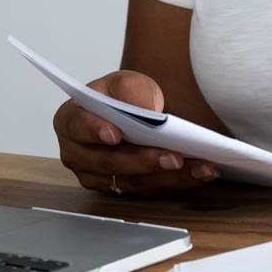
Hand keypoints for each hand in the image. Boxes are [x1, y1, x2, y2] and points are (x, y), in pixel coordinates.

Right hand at [51, 70, 219, 195]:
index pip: (78, 127)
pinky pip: (149, 189)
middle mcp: (78, 154)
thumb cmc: (121, 95)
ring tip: (199, 165)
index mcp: (70, 121)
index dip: (95, 131)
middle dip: (144, 160)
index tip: (115, 133)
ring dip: (168, 176)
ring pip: (132, 181)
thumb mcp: (127, 82)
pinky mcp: (120, 188)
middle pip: (109, 163)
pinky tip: (201, 171)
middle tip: (173, 156)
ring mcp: (97, 176)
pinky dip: (178, 181)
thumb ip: (133, 91)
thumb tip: (148, 112)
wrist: (131, 112)